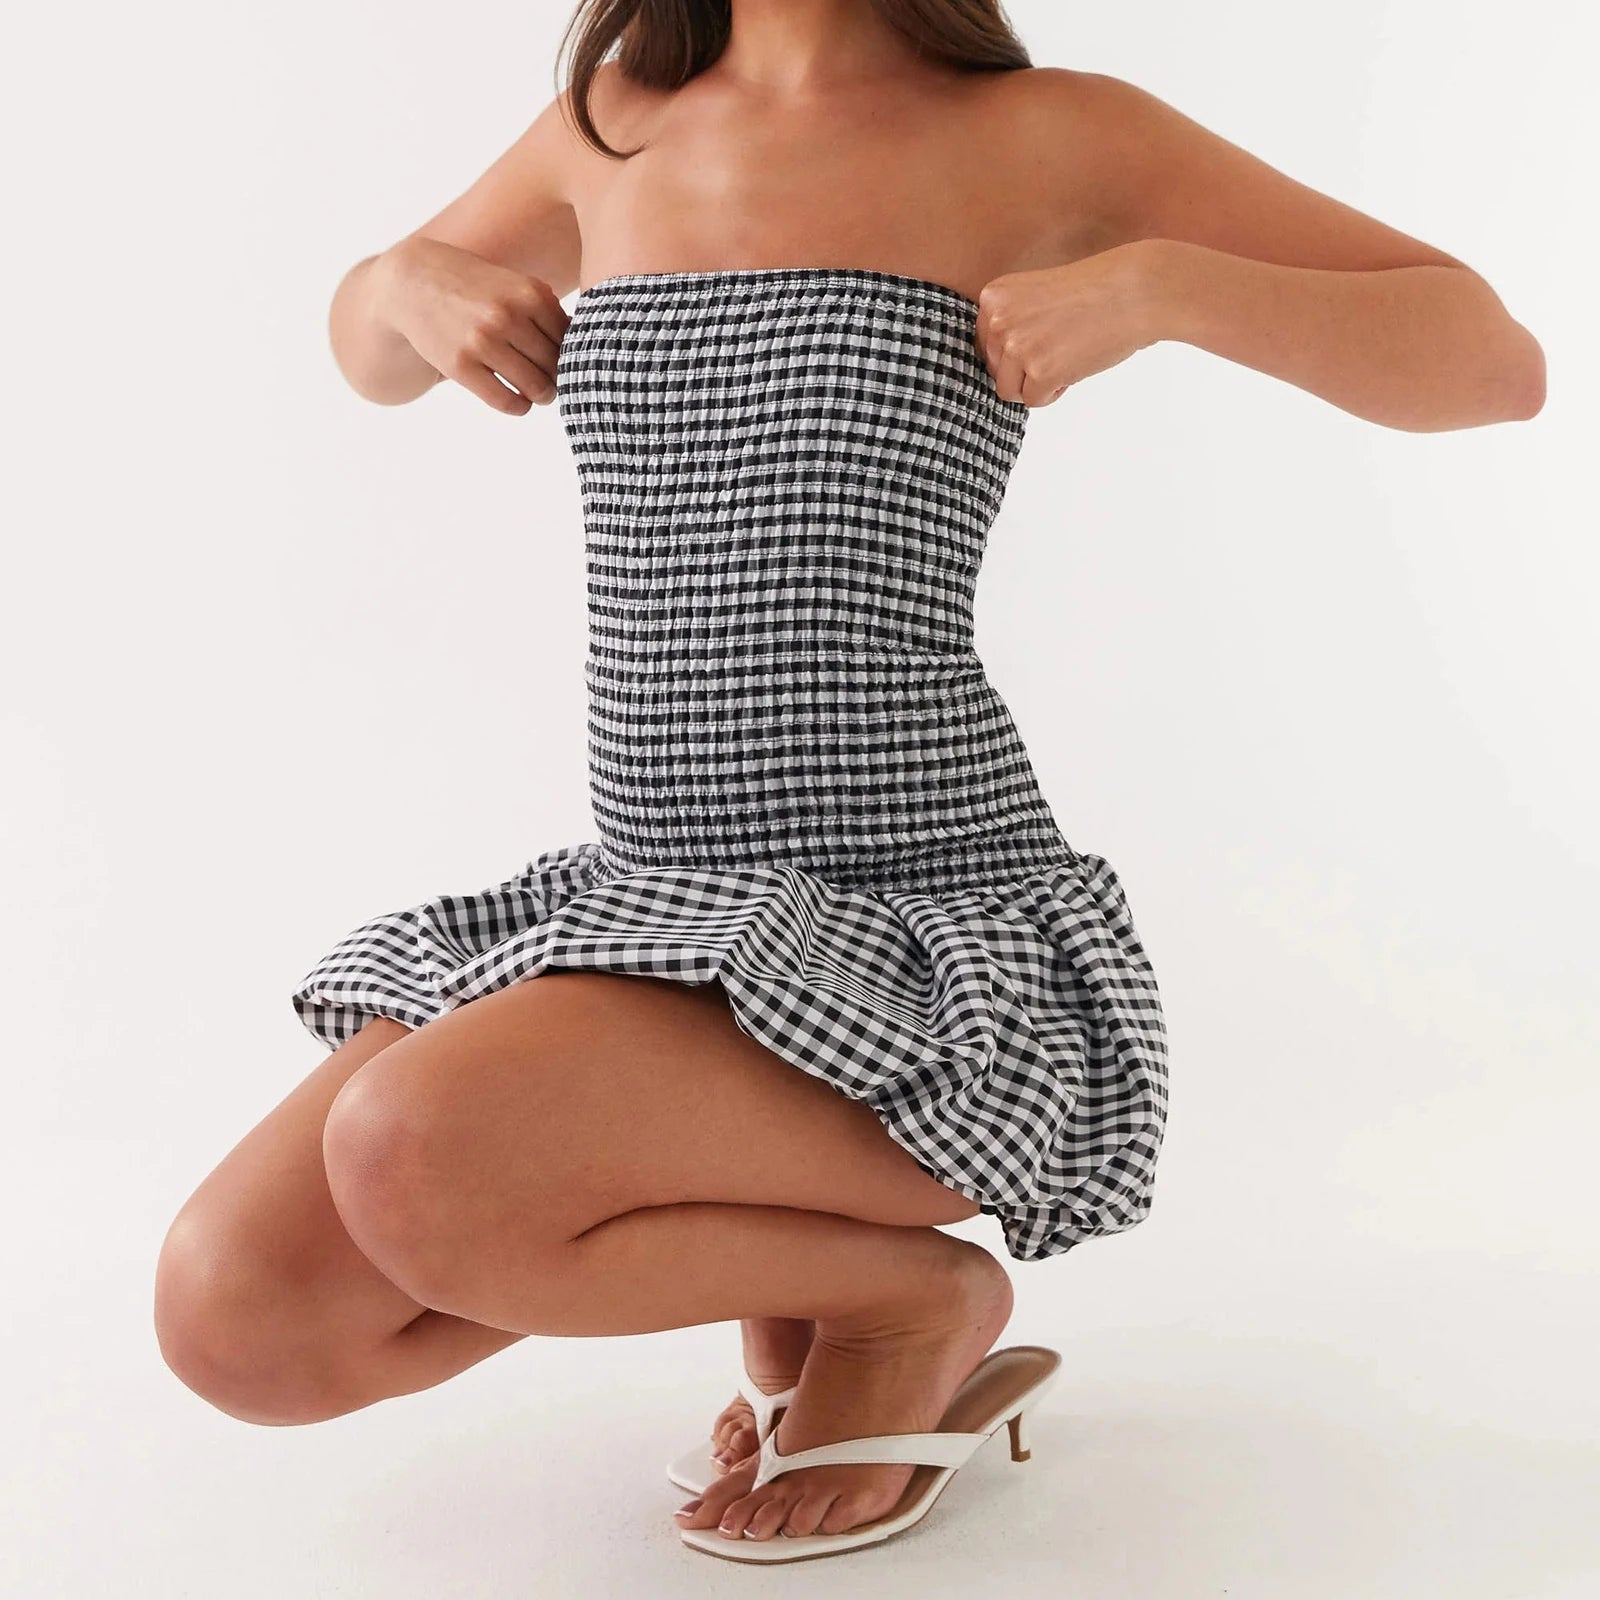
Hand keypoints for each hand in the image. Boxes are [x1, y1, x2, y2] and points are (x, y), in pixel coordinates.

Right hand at [372, 236, 569, 414]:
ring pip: (536, 388)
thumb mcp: (515, 284)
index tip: (569, 360)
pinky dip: (519, 406)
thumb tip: (590, 350)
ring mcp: (482, 342)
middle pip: (557, 367)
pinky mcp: (460, 366)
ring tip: (539, 392)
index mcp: (530, 294)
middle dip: (560, 379)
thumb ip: (550, 311)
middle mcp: (508, 317)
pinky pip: (506, 402)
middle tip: (555, 381)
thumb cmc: (476, 286)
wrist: (413, 282)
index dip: (575, 355)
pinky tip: (518, 399)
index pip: (572, 340)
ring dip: (543, 396)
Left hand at [974, 243, 1167, 406]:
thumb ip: (1011, 321)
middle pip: (996, 370)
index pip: (985, 346)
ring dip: (1037, 383)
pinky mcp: (1040, 372)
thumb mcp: (1036, 294)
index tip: (1040, 342)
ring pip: (1010, 390)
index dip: (1013, 353)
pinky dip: (1054, 392)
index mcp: (994, 297)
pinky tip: (1075, 367)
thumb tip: (997, 365)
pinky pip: (1034, 401)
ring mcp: (1017, 347)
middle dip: (1025, 369)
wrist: (1135, 291)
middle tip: (1060, 348)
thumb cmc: (1095, 291)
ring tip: (1066, 358)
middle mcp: (998, 321)